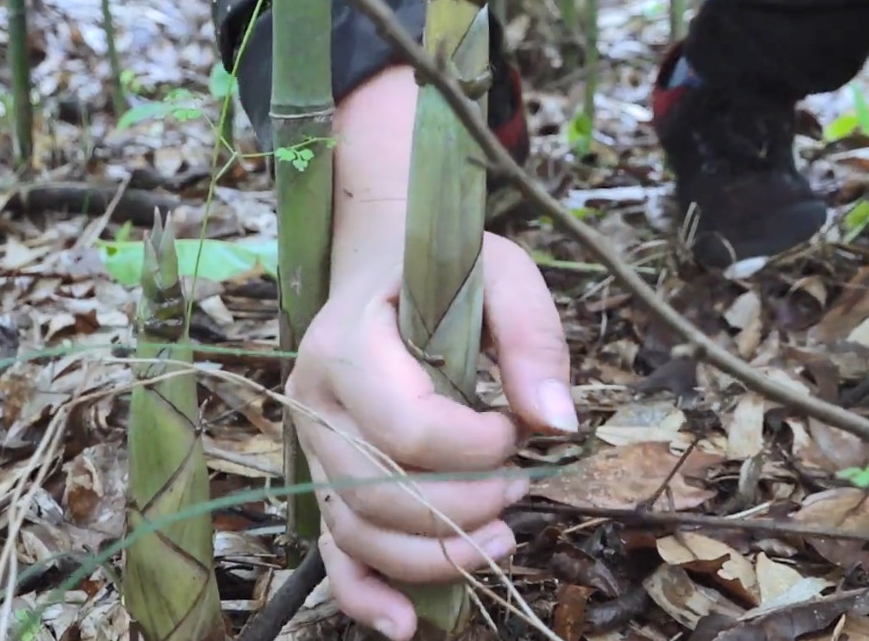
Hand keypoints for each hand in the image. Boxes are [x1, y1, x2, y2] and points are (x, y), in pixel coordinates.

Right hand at [286, 233, 575, 640]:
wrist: (381, 263)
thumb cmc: (443, 269)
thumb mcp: (500, 272)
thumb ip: (531, 337)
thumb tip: (556, 424)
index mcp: (347, 343)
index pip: (406, 427)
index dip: (475, 448)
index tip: (515, 429)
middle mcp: (315, 402)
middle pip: (381, 491)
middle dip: (465, 507)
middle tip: (521, 488)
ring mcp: (312, 447)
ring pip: (358, 531)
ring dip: (435, 556)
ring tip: (501, 540)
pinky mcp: (324, 478)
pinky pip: (332, 552)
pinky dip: (365, 595)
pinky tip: (406, 624)